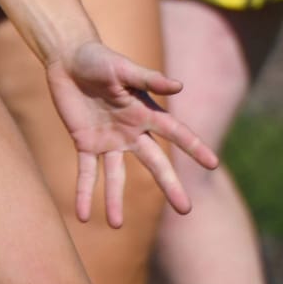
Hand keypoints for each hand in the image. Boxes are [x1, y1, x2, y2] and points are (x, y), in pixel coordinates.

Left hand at [44, 40, 219, 227]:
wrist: (68, 59)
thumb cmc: (99, 58)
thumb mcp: (123, 68)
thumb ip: (149, 79)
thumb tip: (180, 86)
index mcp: (145, 112)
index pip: (175, 134)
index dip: (194, 148)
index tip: (213, 164)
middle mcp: (131, 131)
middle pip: (154, 163)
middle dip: (170, 185)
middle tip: (186, 209)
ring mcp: (109, 140)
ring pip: (116, 176)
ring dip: (115, 200)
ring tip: (116, 225)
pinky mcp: (85, 144)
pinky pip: (86, 173)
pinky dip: (83, 194)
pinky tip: (81, 215)